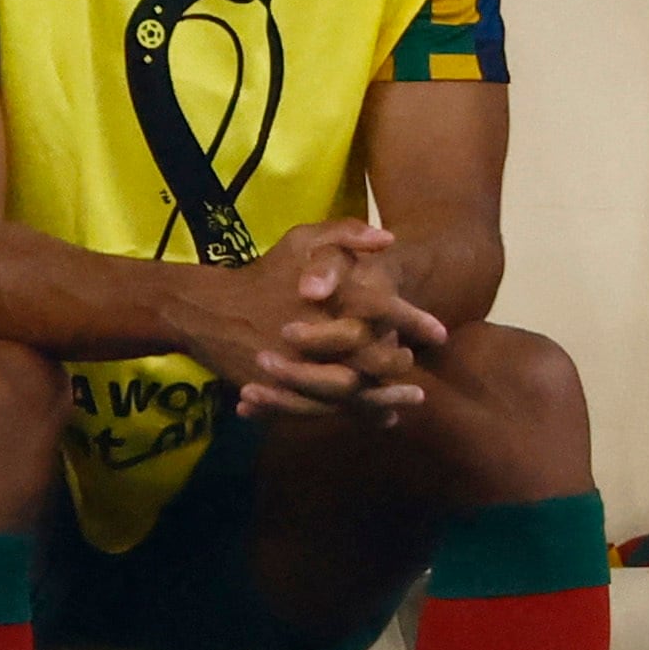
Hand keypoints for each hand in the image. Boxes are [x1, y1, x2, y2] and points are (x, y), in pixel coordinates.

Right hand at [175, 222, 443, 422]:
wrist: (209, 311)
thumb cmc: (265, 274)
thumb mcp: (301, 240)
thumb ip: (346, 234)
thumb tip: (389, 239)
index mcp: (328, 298)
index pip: (382, 309)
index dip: (414, 321)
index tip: (439, 332)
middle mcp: (318, 335)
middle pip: (373, 359)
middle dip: (399, 365)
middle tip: (415, 369)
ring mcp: (301, 368)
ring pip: (353, 391)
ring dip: (384, 397)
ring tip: (406, 401)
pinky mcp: (285, 392)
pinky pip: (329, 409)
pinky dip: (356, 413)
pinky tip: (377, 415)